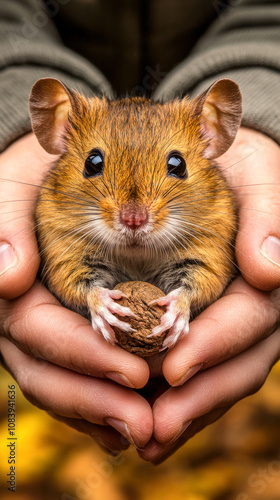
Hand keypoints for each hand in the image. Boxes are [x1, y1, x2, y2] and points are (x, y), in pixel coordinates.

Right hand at [0, 134, 152, 452]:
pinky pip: (82, 377)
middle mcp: (24, 319)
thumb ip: (6, 223)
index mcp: (11, 288)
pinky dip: (105, 400)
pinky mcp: (70, 335)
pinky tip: (131, 415)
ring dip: (104, 412)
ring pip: (66, 385)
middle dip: (96, 401)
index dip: (84, 357)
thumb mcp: (15, 184)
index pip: (41, 334)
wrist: (61, 172)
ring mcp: (46, 332)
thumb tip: (6, 279)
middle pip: (51, 374)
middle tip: (145, 425)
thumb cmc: (36, 175)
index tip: (134, 373)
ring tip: (146, 429)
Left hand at [139, 127, 279, 462]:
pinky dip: (178, 395)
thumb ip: (269, 213)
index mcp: (270, 273)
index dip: (217, 345)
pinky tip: (150, 415)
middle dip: (198, 398)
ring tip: (146, 439)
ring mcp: (237, 321)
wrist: (221, 164)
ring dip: (186, 411)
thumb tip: (272, 272)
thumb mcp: (259, 172)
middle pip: (238, 363)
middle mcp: (259, 305)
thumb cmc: (239, 163)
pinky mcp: (214, 326)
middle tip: (153, 432)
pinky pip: (201, 367)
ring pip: (220, 376)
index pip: (253, 319)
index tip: (174, 367)